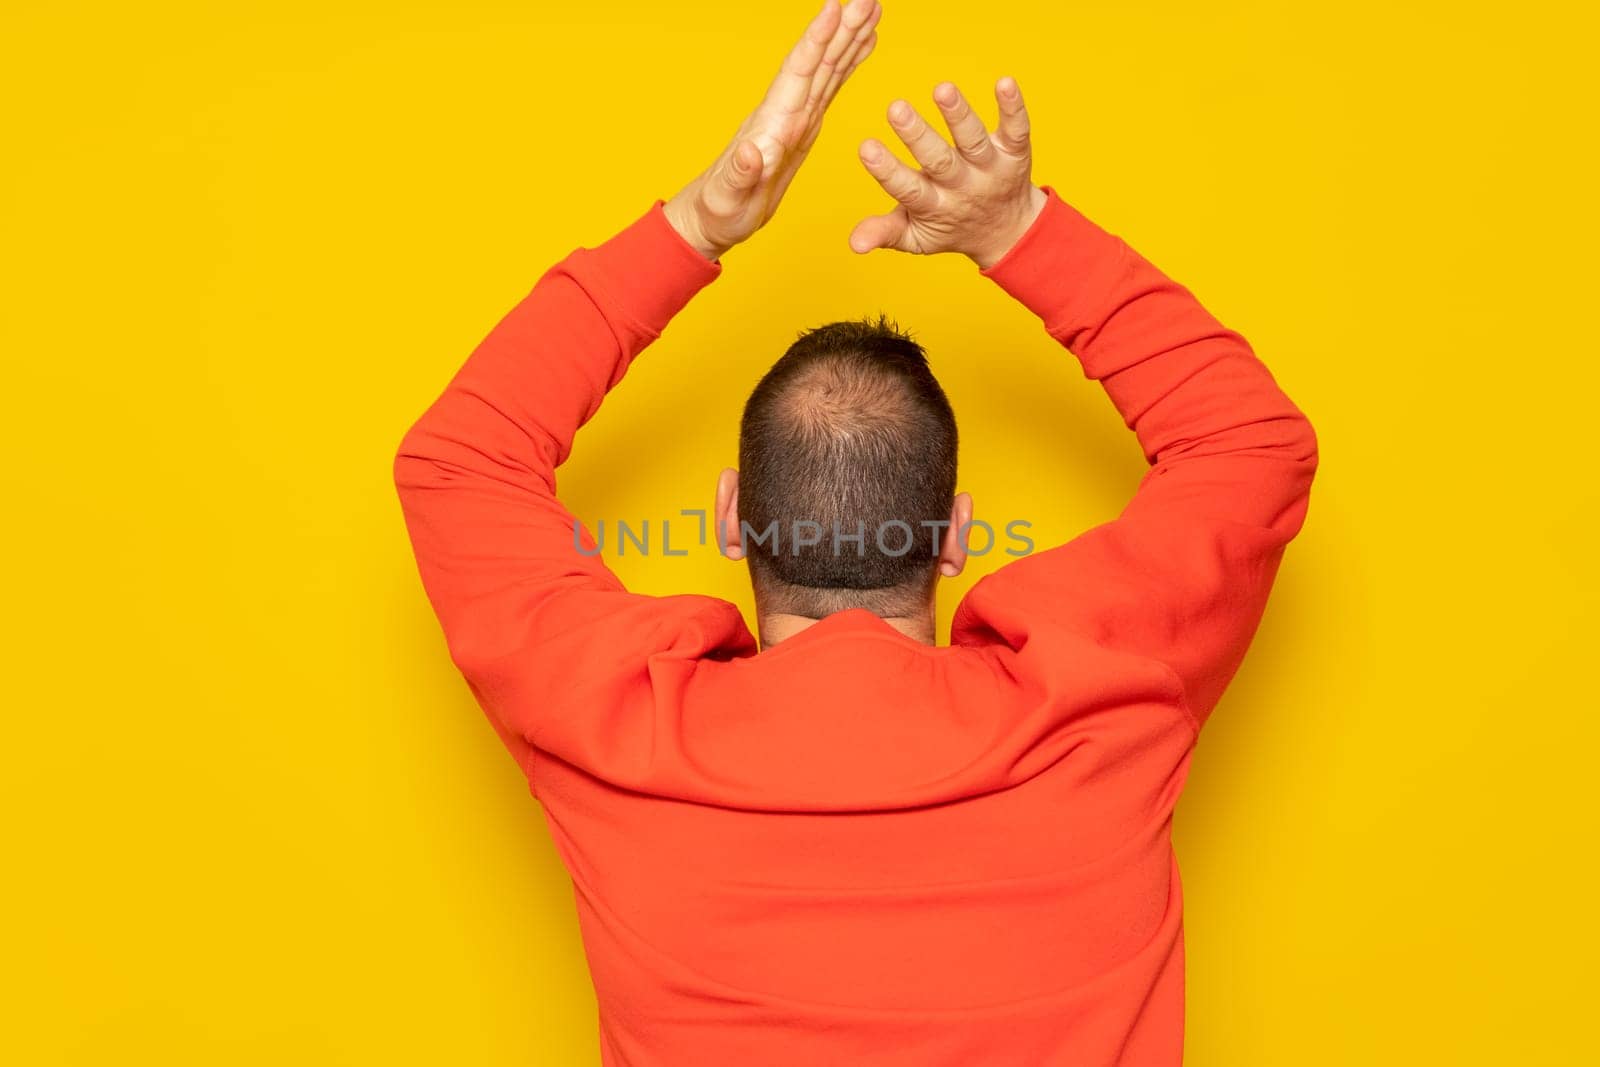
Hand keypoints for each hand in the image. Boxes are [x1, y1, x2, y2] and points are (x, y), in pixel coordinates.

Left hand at [664, 0, 880, 260]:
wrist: (712, 217)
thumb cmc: (718, 210)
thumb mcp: (727, 198)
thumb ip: (739, 175)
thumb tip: (750, 153)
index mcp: (771, 125)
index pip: (797, 73)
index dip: (816, 41)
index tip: (835, 8)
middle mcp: (784, 114)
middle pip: (817, 62)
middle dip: (842, 30)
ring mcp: (794, 119)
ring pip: (827, 70)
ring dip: (849, 39)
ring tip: (872, 9)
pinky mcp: (802, 130)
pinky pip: (829, 89)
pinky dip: (847, 65)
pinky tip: (861, 48)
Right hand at [850, 77, 1046, 268]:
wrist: (1006, 230)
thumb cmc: (949, 225)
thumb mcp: (915, 236)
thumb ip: (885, 232)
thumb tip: (854, 244)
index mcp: (934, 207)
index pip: (909, 190)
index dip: (888, 171)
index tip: (866, 147)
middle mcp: (963, 187)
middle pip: (940, 162)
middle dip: (918, 136)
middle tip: (896, 109)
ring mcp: (990, 168)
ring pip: (974, 141)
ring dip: (959, 115)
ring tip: (942, 89)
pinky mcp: (1015, 151)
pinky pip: (1017, 129)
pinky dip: (1013, 107)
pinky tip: (1004, 82)